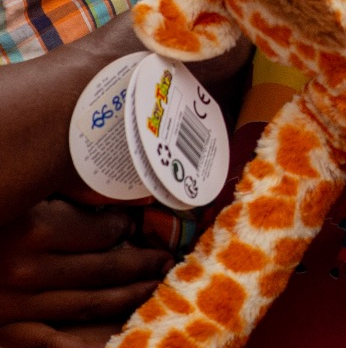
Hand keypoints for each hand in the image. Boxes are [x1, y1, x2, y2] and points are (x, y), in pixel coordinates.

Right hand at [0, 200, 169, 345]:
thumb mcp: (18, 198)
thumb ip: (60, 189)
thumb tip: (111, 181)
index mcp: (33, 229)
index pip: (104, 230)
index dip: (126, 226)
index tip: (136, 224)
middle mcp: (28, 270)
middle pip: (106, 268)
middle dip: (142, 263)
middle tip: (163, 258)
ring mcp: (17, 306)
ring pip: (94, 303)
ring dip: (130, 294)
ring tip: (153, 284)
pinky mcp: (7, 332)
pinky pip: (61, 342)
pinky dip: (95, 338)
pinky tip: (120, 331)